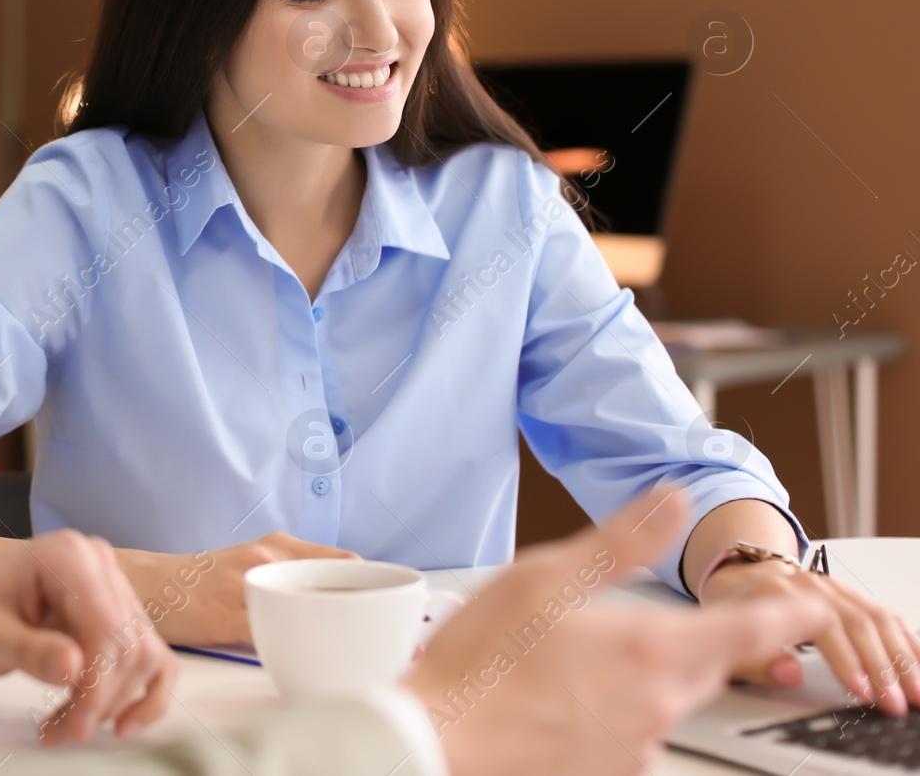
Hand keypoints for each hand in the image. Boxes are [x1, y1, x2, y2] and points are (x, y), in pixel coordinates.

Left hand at [0, 530, 176, 742]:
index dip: (98, 683)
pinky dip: (146, 692)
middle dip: (100, 699)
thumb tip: (75, 668)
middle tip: (63, 733)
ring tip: (66, 727)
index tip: (77, 727)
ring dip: (111, 702)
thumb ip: (30, 651)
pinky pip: (151, 654)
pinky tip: (125, 724)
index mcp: (68, 557)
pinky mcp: (118, 611)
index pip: (104, 626)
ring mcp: (113, 585)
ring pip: (140, 655)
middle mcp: (100, 564)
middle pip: (127, 644)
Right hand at [116, 533, 358, 645]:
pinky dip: (291, 650)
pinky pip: (271, 636)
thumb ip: (293, 575)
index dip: (369, 586)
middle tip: (378, 637)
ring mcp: (249, 586)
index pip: (344, 560)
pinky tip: (301, 660)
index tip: (387, 609)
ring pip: (307, 611)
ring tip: (348, 651)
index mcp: (279, 545)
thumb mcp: (255, 563)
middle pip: (334, 584)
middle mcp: (267, 558)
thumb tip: (339, 604)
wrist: (158, 586)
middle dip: (359, 614)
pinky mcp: (230, 616)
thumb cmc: (208, 581)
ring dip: (330, 634)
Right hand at [403, 487, 831, 775]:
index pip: (748, 627)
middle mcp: (656, 705)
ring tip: (575, 661)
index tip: (810, 602)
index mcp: (649, 649)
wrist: (439, 740)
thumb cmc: (480, 661)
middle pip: (708, 666)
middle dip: (697, 642)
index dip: (787, 612)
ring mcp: (634, 747)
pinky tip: (562, 698)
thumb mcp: (542, 577)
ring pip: (667, 701)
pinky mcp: (607, 773)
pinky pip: (632, 735)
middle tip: (643, 622)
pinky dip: (613, 712)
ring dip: (644, 677)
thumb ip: (618, 541)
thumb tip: (670, 500)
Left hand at [701, 556, 919, 715]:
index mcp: (779, 592)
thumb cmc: (734, 612)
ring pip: (879, 619)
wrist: (740, 578)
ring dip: (903, 659)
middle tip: (896, 704)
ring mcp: (835, 588)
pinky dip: (907, 642)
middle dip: (882, 668)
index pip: (823, 625)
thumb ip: (756, 660)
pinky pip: (887, 616)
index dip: (846, 660)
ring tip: (917, 694)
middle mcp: (811, 585)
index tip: (861, 692)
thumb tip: (791, 674)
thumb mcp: (728, 636)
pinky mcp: (852, 596)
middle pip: (858, 623)